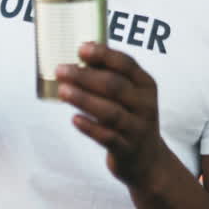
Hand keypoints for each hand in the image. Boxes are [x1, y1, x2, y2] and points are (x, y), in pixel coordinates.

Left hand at [56, 42, 174, 189]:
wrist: (147, 159)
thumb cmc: (130, 118)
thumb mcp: (129, 94)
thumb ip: (109, 74)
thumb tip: (83, 50)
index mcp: (145, 85)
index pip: (126, 64)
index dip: (103, 55)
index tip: (80, 48)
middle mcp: (145, 104)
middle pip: (114, 86)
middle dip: (85, 76)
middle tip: (60, 70)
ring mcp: (137, 128)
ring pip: (110, 112)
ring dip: (84, 99)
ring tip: (63, 91)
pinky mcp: (126, 149)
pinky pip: (107, 137)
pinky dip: (90, 127)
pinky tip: (74, 119)